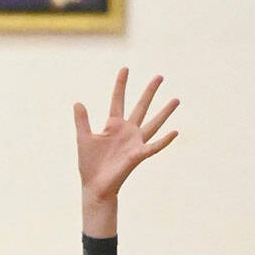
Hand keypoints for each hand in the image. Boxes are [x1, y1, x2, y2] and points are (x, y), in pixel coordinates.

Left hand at [74, 68, 178, 204]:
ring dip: (164, 112)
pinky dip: (165, 140)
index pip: (118, 100)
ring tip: (176, 99)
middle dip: (149, 92)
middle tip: (160, 76)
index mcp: (113, 126)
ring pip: (153, 123)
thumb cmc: (90, 164)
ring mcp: (134, 143)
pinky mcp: (138, 155)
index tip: (125, 68)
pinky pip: (154, 146)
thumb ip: (82, 121)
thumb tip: (77, 102)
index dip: (121, 85)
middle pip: (141, 107)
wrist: (94, 186)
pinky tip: (175, 132)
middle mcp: (127, 131)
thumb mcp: (84, 139)